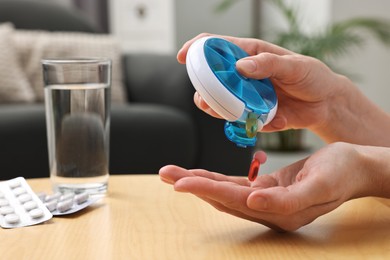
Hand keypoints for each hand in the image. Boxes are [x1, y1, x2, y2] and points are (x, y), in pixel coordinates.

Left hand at [159, 143, 375, 230]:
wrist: (354, 167)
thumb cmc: (341, 173)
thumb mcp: (318, 185)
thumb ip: (285, 200)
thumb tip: (254, 201)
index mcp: (278, 212)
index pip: (232, 200)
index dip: (204, 190)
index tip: (179, 182)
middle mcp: (267, 209)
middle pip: (220, 197)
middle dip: (191, 184)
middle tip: (165, 173)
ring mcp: (265, 200)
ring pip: (223, 191)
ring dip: (197, 180)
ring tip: (173, 172)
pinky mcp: (266, 188)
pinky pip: (234, 184)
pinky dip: (214, 178)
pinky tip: (199, 173)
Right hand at [178, 33, 351, 137]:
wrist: (326, 104)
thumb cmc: (313, 76)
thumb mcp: (295, 66)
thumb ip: (269, 64)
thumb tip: (240, 66)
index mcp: (251, 54)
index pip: (217, 46)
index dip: (197, 48)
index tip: (183, 57)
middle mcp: (244, 75)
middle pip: (212, 79)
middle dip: (203, 90)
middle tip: (204, 99)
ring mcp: (248, 96)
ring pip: (221, 103)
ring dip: (219, 110)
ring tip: (225, 113)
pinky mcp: (254, 115)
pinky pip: (243, 121)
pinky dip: (253, 124)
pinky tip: (277, 120)